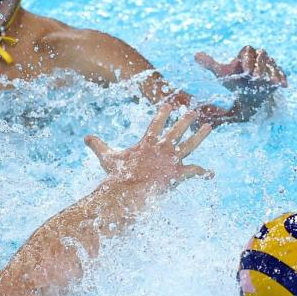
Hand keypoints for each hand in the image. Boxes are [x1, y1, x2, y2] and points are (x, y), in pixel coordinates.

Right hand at [84, 104, 212, 192]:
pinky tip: (211, 174)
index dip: (163, 113)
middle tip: (192, 111)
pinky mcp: (178, 174)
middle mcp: (162, 148)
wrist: (128, 190)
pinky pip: (194, 172)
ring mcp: (172, 160)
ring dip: (200, 135)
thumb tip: (85, 137)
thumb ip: (98, 145)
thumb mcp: (106, 157)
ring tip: (209, 127)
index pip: (156, 123)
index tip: (169, 105)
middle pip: (177, 130)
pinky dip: (203, 173)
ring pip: (191, 144)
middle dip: (186, 120)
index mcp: (147, 142)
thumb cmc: (117, 174)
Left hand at [195, 45, 286, 91]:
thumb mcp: (222, 73)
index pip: (247, 50)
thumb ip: (210, 64)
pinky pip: (281, 74)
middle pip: (261, 55)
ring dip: (270, 72)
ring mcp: (270, 67)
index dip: (246, 58)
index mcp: (245, 55)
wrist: (248, 96)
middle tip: (254, 76)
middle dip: (258, 65)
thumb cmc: (235, 81)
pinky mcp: (277, 76)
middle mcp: (259, 58)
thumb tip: (195, 55)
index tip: (243, 70)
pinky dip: (282, 79)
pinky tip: (282, 85)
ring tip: (268, 81)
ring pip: (272, 65)